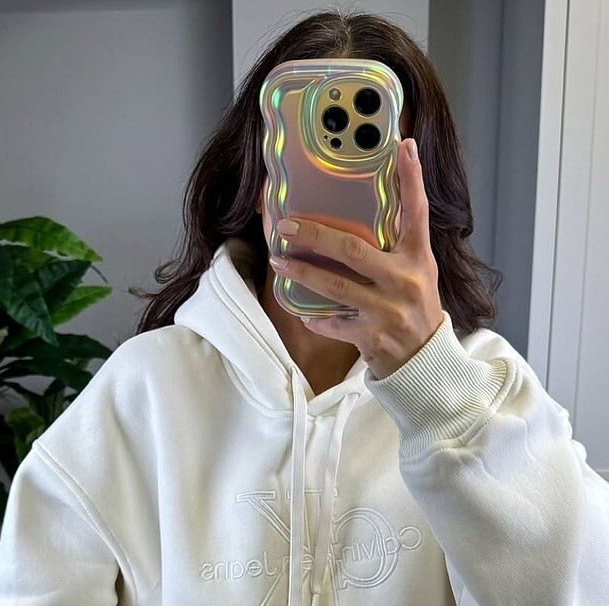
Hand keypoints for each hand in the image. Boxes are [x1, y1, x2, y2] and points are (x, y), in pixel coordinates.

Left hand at [268, 138, 443, 379]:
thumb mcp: (418, 271)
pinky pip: (333, 324)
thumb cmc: (416, 308)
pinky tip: (301, 311)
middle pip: (353, 251)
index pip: (417, 212)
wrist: (425, 361)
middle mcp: (404, 282)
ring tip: (279, 261)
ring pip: (335, 287)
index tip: (403, 146)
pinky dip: (315, 319)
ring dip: (302, 273)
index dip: (412, 178)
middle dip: (315, 236)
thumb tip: (374, 206)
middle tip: (287, 226)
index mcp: (419, 259)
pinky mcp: (371, 337)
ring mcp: (387, 311)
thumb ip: (399, 243)